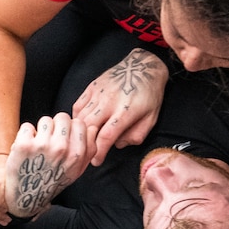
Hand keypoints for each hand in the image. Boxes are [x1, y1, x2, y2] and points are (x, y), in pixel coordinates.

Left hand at [5, 113, 96, 217]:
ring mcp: (43, 145)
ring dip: (41, 131)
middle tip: (50, 141)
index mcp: (77, 154)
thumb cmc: (52, 180)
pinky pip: (27, 126)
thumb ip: (88, 149)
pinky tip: (27, 148)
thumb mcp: (77, 170)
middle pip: (62, 117)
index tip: (65, 139)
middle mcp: (62, 148)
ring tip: (38, 146)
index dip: (71, 129)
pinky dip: (25, 135)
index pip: (79, 123)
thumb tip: (93, 128)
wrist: (27, 196)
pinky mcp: (24, 144)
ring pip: (45, 120)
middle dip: (56, 126)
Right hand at [73, 49, 167, 165]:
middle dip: (86, 144)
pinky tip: (81, 125)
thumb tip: (118, 145)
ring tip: (83, 141)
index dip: (99, 151)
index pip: (107, 136)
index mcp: (126, 111)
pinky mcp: (91, 87)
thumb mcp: (151, 118)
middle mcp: (109, 101)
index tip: (96, 161)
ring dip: (80, 132)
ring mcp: (98, 93)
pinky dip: (76, 118)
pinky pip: (78, 105)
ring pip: (81, 117)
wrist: (143, 66)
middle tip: (87, 154)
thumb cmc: (149, 94)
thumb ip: (136, 135)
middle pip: (89, 127)